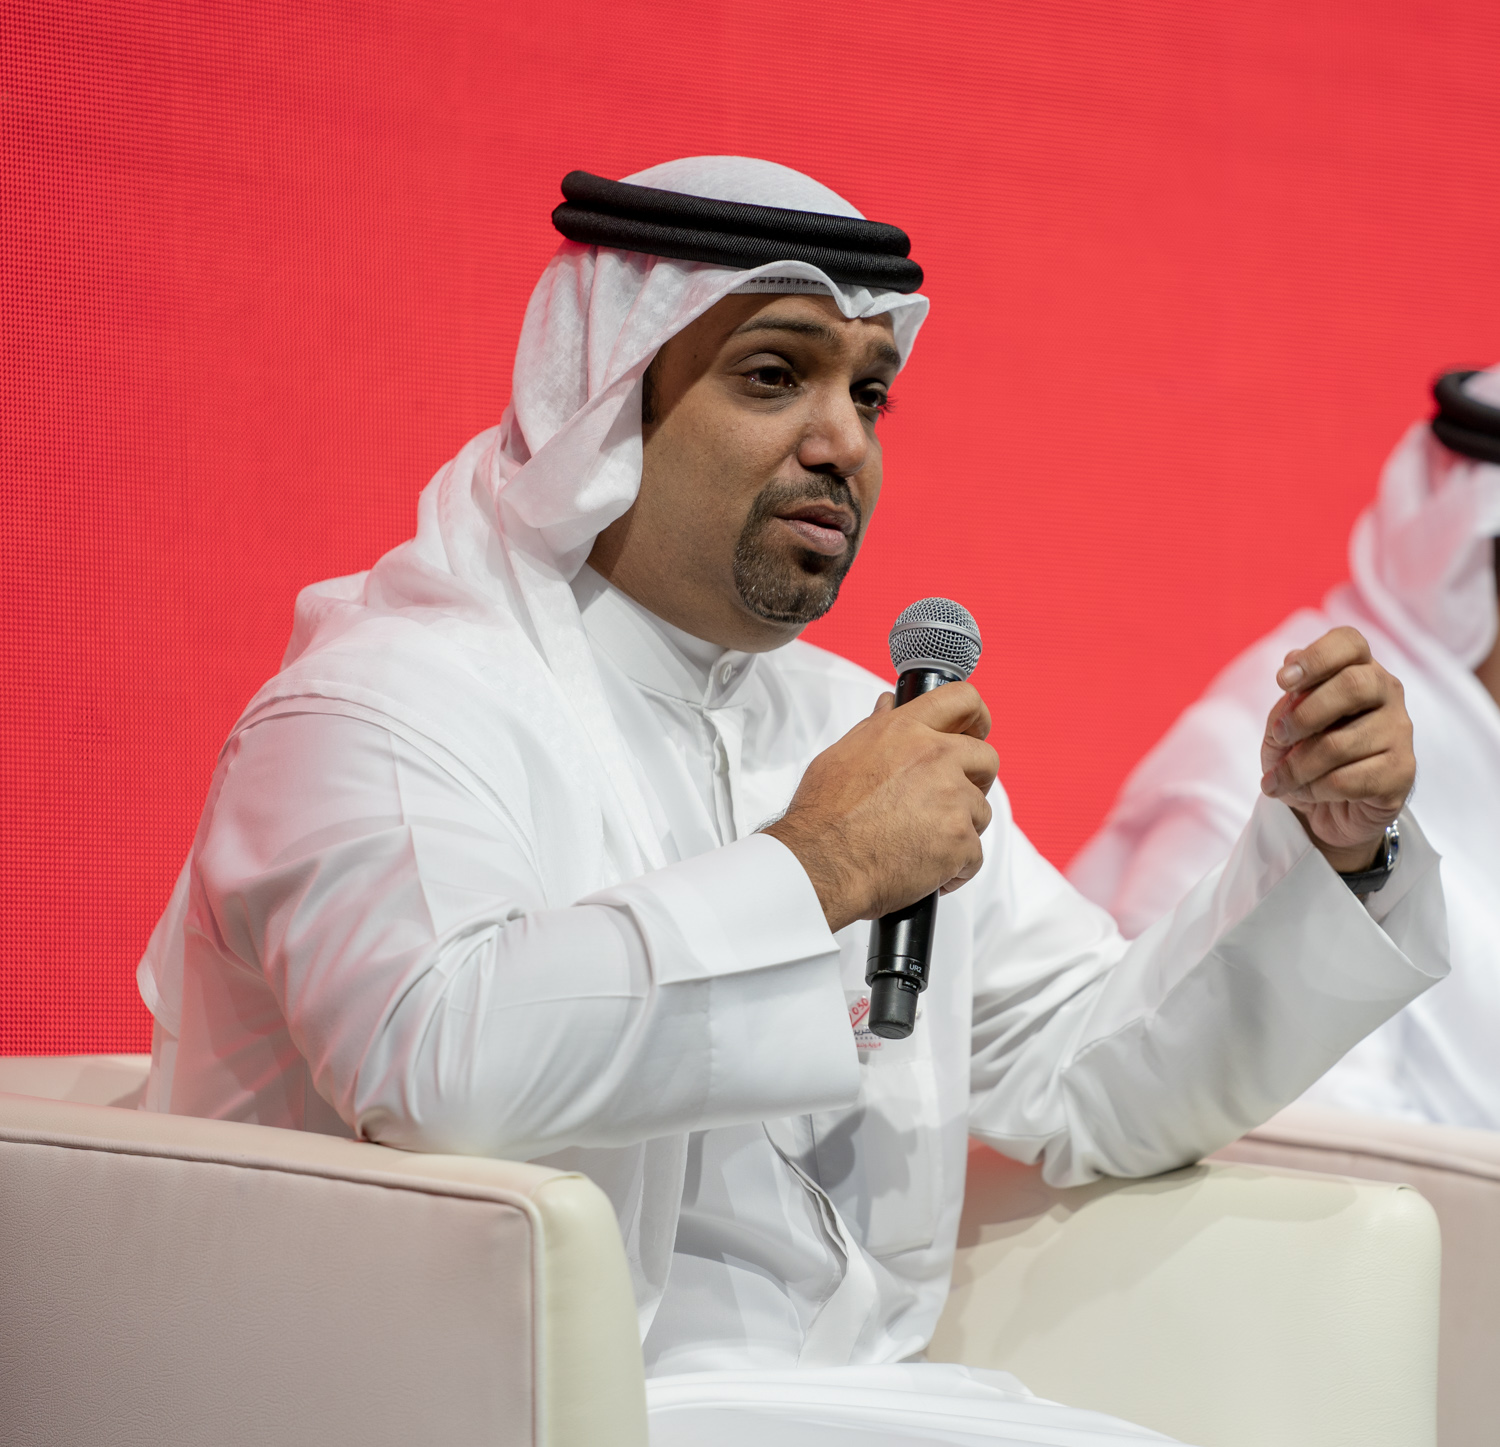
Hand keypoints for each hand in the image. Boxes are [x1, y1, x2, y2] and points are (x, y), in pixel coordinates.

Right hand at [763, 682, 998, 931]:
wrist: (823, 864)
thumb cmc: (824, 814)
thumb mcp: (842, 755)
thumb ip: (875, 727)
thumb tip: (888, 705)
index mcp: (906, 731)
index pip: (962, 700)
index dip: (976, 717)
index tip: (976, 731)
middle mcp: (935, 757)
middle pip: (986, 758)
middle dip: (974, 780)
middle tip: (948, 800)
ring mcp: (952, 799)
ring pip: (980, 811)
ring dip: (959, 828)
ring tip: (921, 842)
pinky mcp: (960, 840)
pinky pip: (975, 854)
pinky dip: (956, 867)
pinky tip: (926, 869)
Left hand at [1260, 627, 1414, 872]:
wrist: (1329, 808)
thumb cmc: (1306, 753)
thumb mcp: (1283, 727)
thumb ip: (1289, 701)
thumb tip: (1292, 662)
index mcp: (1358, 669)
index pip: (1350, 642)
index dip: (1316, 657)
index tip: (1282, 682)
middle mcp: (1387, 694)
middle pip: (1354, 685)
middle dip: (1304, 714)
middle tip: (1278, 737)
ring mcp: (1400, 732)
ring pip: (1339, 744)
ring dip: (1296, 767)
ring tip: (1277, 780)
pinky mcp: (1402, 773)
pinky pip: (1346, 779)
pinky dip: (1314, 790)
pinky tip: (1306, 793)